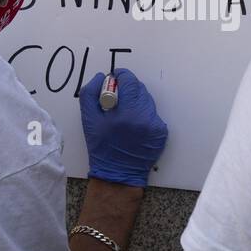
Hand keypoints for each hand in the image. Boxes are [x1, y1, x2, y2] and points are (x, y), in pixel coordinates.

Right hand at [80, 68, 168, 187]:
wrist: (118, 174)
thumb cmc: (101, 147)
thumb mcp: (89, 120)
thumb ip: (90, 94)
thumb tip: (100, 77)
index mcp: (125, 115)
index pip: (129, 82)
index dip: (122, 75)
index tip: (116, 77)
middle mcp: (144, 118)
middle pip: (139, 89)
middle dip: (128, 88)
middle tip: (118, 97)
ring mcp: (155, 126)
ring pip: (147, 101)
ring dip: (136, 101)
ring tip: (125, 113)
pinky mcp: (161, 132)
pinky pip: (152, 114)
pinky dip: (143, 114)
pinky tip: (134, 125)